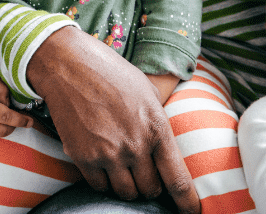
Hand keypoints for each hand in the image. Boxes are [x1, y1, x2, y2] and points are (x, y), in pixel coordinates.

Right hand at [27, 26, 199, 213]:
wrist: (72, 67)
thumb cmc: (113, 74)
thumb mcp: (148, 92)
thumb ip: (157, 123)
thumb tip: (165, 147)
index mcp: (157, 127)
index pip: (177, 177)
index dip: (187, 200)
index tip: (193, 212)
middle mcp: (135, 145)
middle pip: (150, 189)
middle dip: (151, 185)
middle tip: (146, 173)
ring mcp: (108, 155)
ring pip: (126, 193)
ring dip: (129, 185)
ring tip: (125, 167)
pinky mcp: (84, 159)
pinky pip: (100, 187)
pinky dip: (105, 181)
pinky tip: (104, 162)